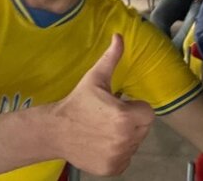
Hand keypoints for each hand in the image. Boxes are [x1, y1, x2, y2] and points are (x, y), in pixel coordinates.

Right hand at [49, 34, 154, 175]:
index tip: (119, 105)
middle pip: (142, 129)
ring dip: (125, 137)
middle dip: (131, 122)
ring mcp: (119, 156)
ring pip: (134, 144)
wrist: (56, 130)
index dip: (134, 108)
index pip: (147, 113)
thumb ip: (111, 58)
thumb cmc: (78, 102)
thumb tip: (119, 35)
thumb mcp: (95, 78)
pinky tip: (101, 143)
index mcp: (125, 116)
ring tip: (104, 129)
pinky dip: (117, 153)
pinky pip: (126, 158)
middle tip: (110, 117)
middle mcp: (125, 139)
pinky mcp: (112, 169)